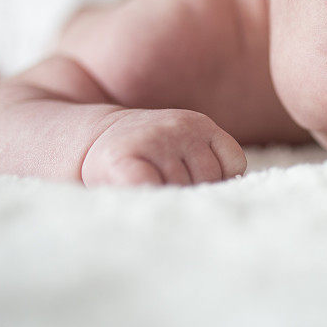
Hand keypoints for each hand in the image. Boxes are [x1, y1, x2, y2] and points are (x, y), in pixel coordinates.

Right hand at [82, 109, 246, 185]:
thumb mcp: (186, 146)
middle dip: (195, 192)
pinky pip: (152, 188)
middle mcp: (180, 128)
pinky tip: (145, 194)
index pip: (233, 163)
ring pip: (184, 187)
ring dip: (172, 198)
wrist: (93, 137)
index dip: (221, 182)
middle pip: (210, 178)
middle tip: (172, 191)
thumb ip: (210, 163)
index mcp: (200, 125)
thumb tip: (233, 201)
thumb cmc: (149, 154)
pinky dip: (153, 197)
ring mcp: (154, 141)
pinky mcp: (126, 158)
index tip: (200, 186)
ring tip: (156, 191)